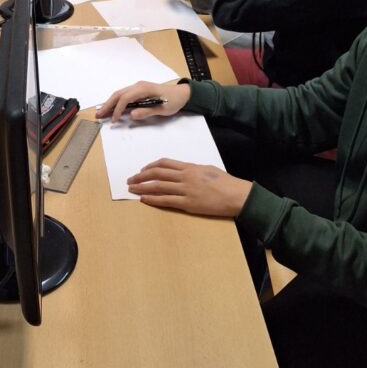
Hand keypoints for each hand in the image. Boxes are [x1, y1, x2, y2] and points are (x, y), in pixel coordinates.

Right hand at [96, 80, 189, 123]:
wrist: (181, 94)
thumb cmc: (173, 101)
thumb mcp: (162, 108)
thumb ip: (147, 111)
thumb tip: (132, 115)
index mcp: (144, 89)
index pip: (125, 98)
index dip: (118, 110)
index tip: (114, 120)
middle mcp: (138, 86)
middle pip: (118, 94)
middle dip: (107, 104)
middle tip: (98, 115)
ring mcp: (138, 87)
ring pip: (119, 94)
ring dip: (110, 103)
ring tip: (101, 112)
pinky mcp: (138, 90)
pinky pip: (124, 95)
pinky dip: (116, 102)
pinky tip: (111, 108)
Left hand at [128, 158, 252, 216]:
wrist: (235, 195)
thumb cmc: (225, 182)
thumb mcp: (207, 169)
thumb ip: (193, 170)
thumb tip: (182, 172)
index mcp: (190, 167)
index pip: (165, 164)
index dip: (150, 166)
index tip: (142, 169)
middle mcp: (185, 176)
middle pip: (157, 174)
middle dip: (141, 176)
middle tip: (131, 179)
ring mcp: (185, 190)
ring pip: (158, 186)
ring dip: (142, 187)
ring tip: (132, 188)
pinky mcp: (188, 204)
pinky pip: (166, 201)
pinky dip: (153, 199)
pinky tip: (144, 199)